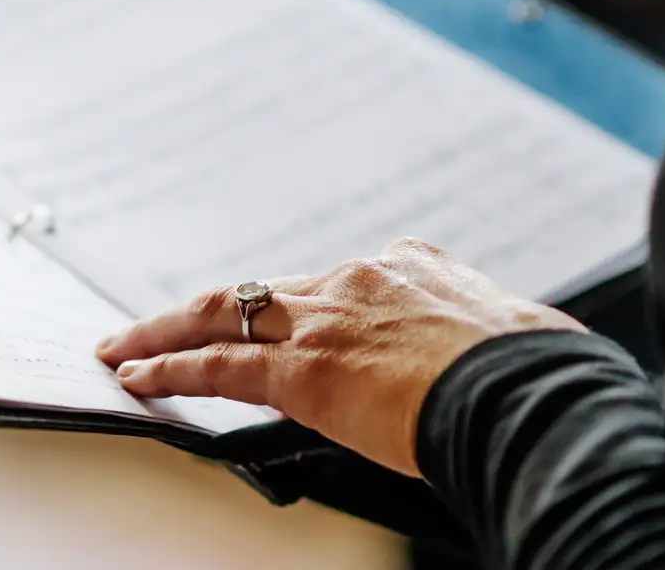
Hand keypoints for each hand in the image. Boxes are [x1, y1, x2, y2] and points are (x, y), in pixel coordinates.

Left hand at [95, 238, 583, 476]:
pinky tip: (136, 377)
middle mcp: (360, 281)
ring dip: (166, 332)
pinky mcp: (304, 370)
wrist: (532, 396)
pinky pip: (217, 365)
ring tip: (123, 347)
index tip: (280, 319)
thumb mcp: (513, 339)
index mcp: (414, 269)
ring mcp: (327, 320)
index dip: (299, 306)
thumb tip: (501, 365)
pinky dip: (170, 368)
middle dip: (208, 308)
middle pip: (264, 290)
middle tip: (160, 321)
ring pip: (224, 314)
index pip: (336, 284)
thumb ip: (478, 344)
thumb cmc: (541, 379)